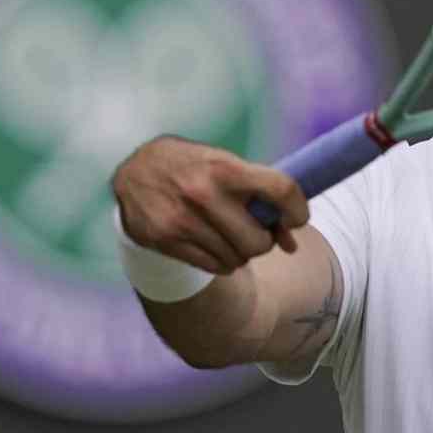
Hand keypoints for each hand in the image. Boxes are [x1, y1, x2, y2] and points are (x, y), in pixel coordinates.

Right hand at [111, 136, 307, 274]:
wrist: (135, 171)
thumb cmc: (194, 166)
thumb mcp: (227, 165)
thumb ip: (261, 195)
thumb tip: (291, 242)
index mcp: (224, 167)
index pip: (280, 189)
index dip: (298, 210)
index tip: (297, 219)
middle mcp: (204, 194)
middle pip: (259, 241)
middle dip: (265, 240)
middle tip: (257, 230)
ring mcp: (183, 221)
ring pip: (238, 258)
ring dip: (242, 251)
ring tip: (230, 234)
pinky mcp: (167, 241)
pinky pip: (215, 267)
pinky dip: (223, 261)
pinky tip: (214, 244)